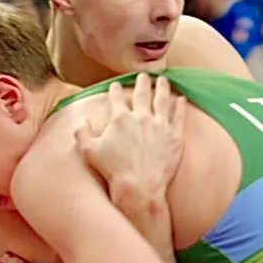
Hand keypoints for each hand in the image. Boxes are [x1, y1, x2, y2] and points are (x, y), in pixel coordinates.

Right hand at [77, 74, 186, 205]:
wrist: (139, 186)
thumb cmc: (113, 170)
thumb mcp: (89, 151)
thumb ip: (82, 133)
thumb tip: (82, 121)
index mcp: (120, 118)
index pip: (117, 98)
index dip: (115, 89)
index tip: (116, 85)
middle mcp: (141, 117)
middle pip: (142, 94)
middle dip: (142, 82)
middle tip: (144, 76)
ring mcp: (160, 125)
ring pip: (162, 100)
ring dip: (162, 88)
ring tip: (163, 80)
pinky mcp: (174, 136)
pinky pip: (179, 116)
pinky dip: (180, 106)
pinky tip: (181, 99)